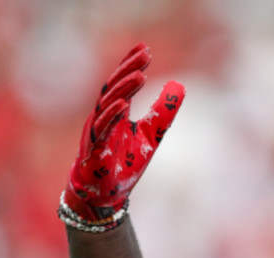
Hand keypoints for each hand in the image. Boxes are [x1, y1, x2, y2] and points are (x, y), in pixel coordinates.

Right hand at [63, 43, 184, 222]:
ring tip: (140, 74)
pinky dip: (111, 114)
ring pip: (108, 103)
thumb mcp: (151, 134)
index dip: (131, 64)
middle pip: (114, 86)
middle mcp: (103, 116)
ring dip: (124, 88)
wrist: (107, 193)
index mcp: (116, 112)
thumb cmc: (124, 163)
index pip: (123, 82)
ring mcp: (97, 130)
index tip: (146, 48)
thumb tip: (179, 86)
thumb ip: (163, 112)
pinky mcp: (94, 147)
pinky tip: (123, 102)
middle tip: (145, 54)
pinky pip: (101, 127)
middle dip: (129, 68)